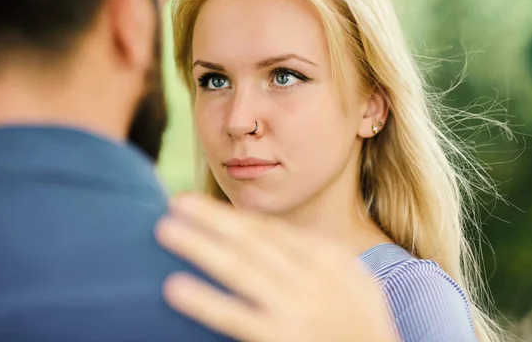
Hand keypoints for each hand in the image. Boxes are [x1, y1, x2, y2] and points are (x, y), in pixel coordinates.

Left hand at [155, 193, 399, 341]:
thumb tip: (278, 234)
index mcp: (328, 258)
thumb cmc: (364, 324)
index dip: (233, 216)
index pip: (272, 231)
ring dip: (201, 246)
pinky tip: (175, 287)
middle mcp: (311, 277)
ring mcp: (296, 308)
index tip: (203, 205)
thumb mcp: (354, 280)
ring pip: (239, 268)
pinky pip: (236, 317)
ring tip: (167, 229)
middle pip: (251, 240)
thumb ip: (319, 254)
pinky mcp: (282, 339)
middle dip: (211, 218)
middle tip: (176, 202)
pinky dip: (205, 301)